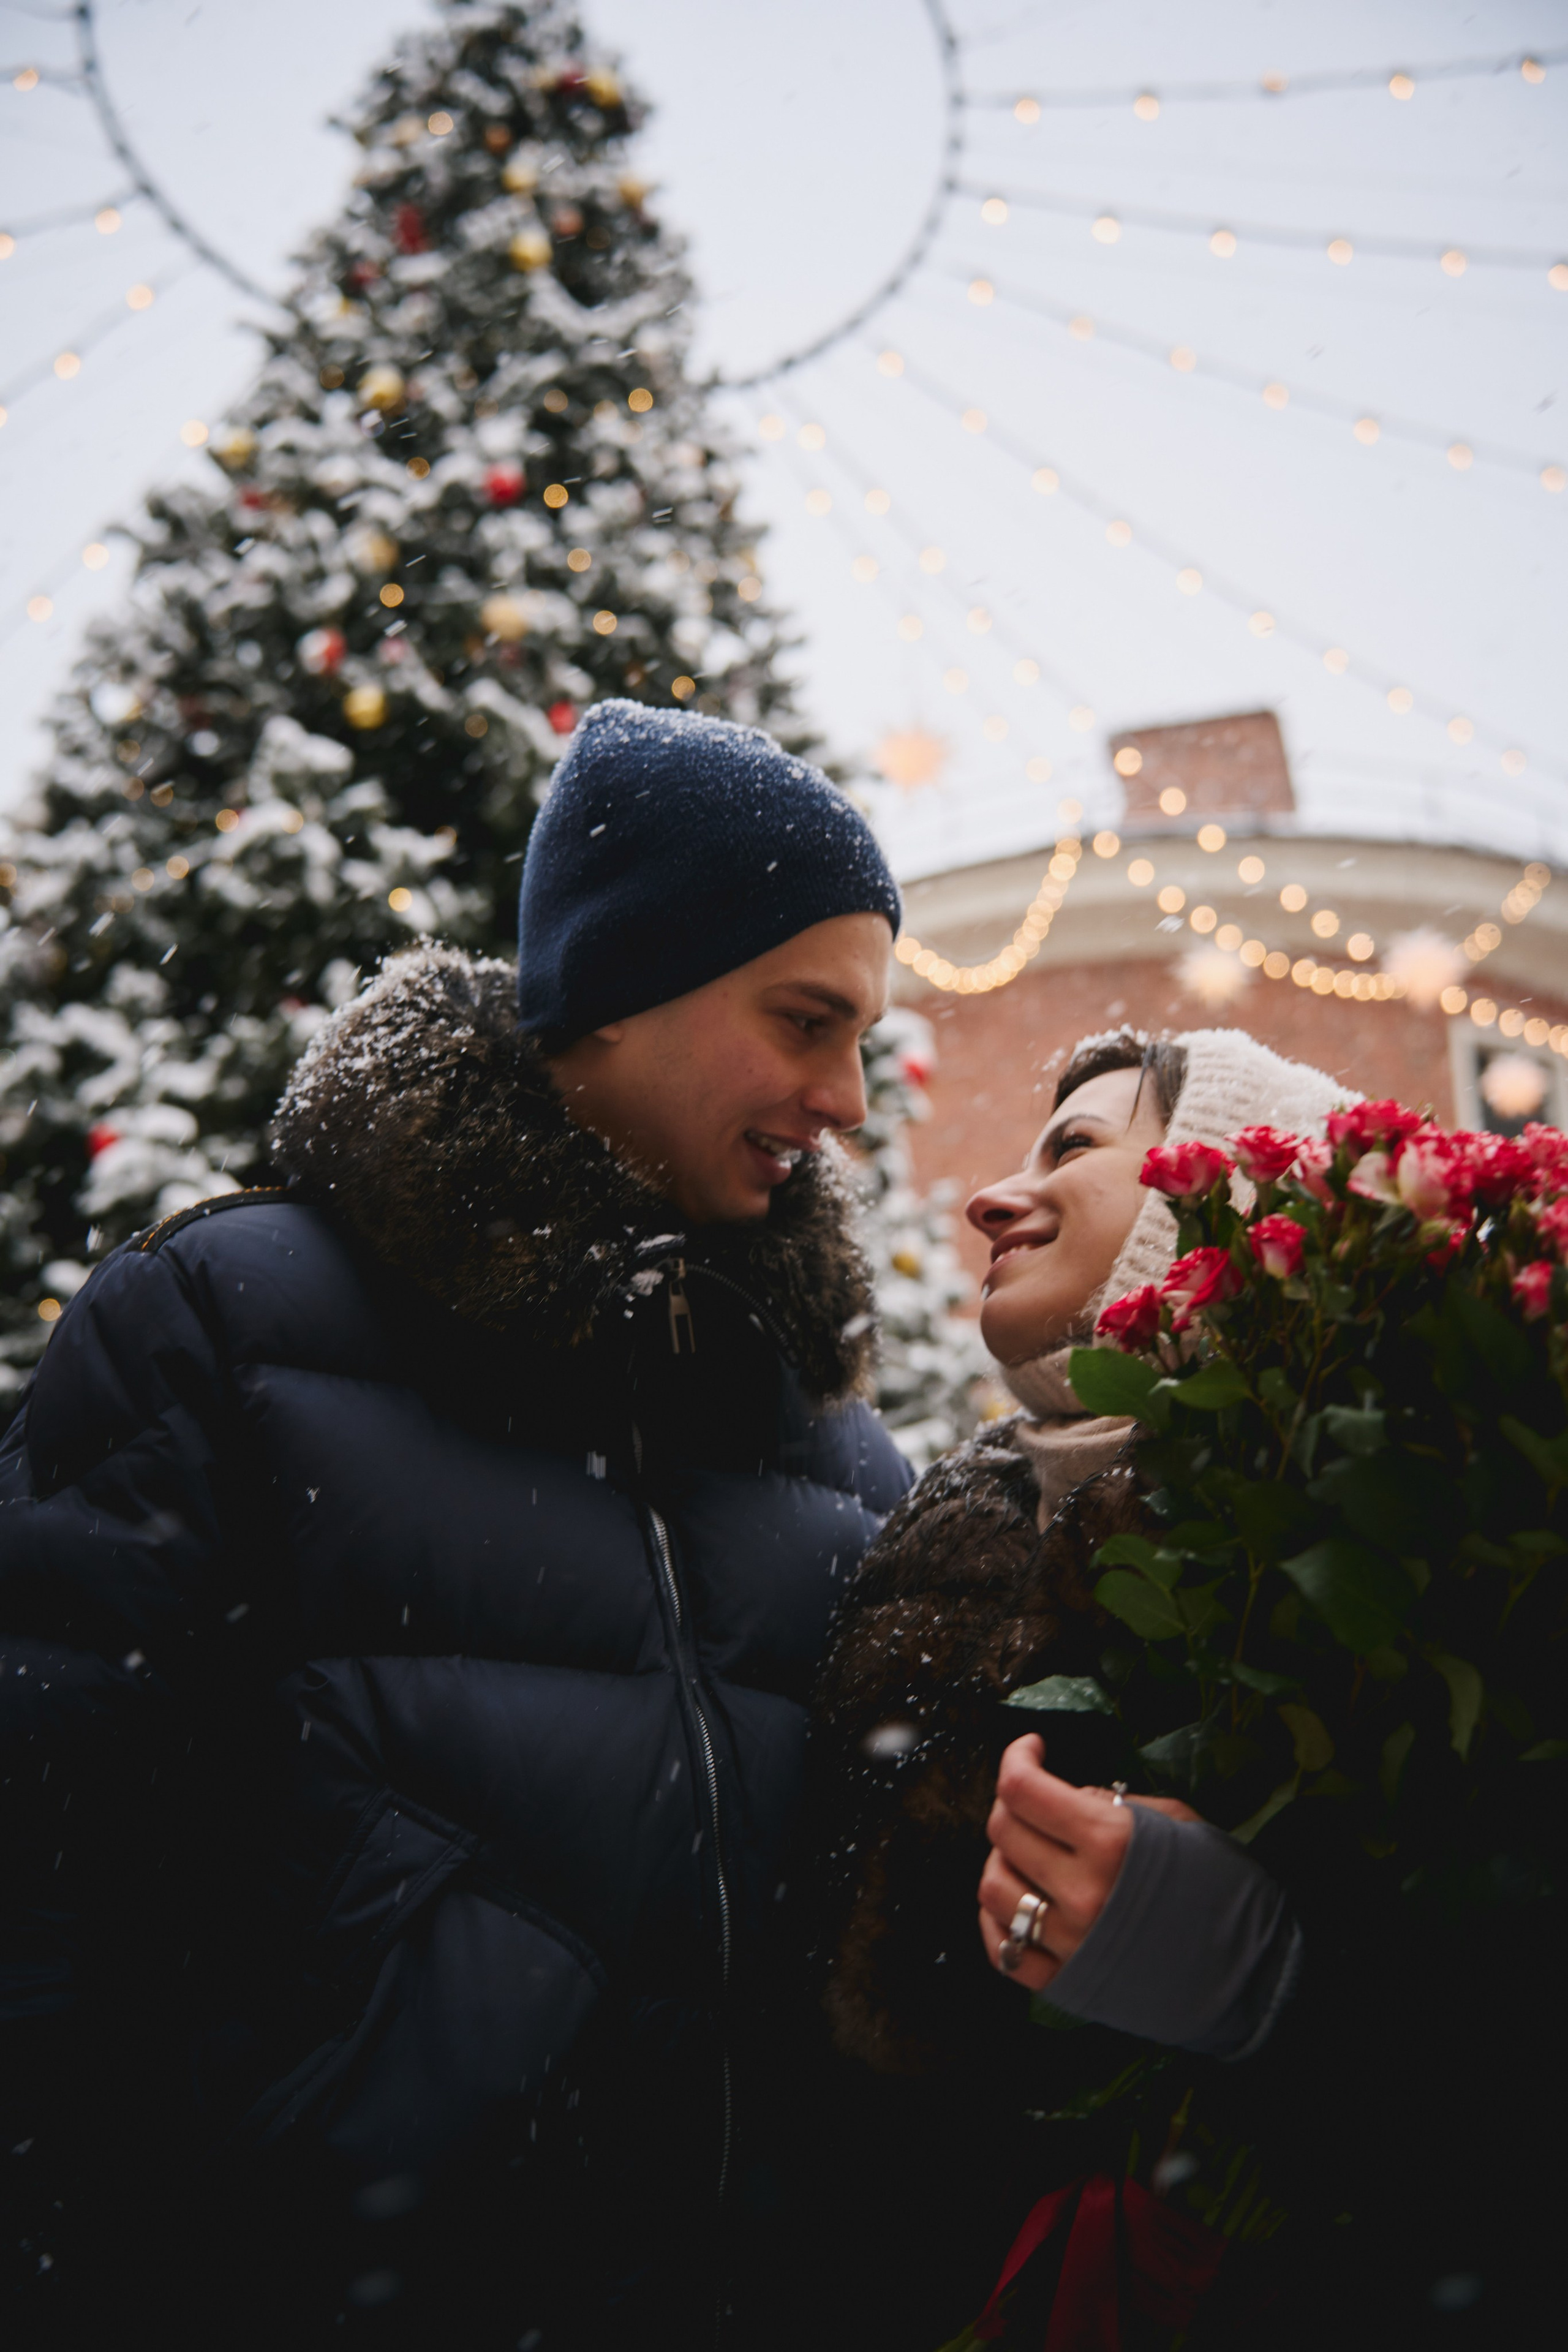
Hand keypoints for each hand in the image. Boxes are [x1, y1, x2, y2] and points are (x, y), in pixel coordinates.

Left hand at [977, 1733, 1200, 1993]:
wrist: (1253, 1975)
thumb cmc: (1225, 1888)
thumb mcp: (1178, 1823)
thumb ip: (1116, 1805)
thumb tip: (1069, 1796)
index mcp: (1110, 1842)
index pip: (1024, 1788)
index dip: (1017, 1757)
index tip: (1031, 1748)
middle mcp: (1081, 1892)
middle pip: (1003, 1831)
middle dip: (1011, 1801)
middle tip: (1034, 1797)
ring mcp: (1068, 1943)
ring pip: (993, 1887)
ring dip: (1002, 1857)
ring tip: (1028, 1850)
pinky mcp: (1065, 1985)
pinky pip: (1003, 1949)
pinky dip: (997, 1919)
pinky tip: (1017, 1899)